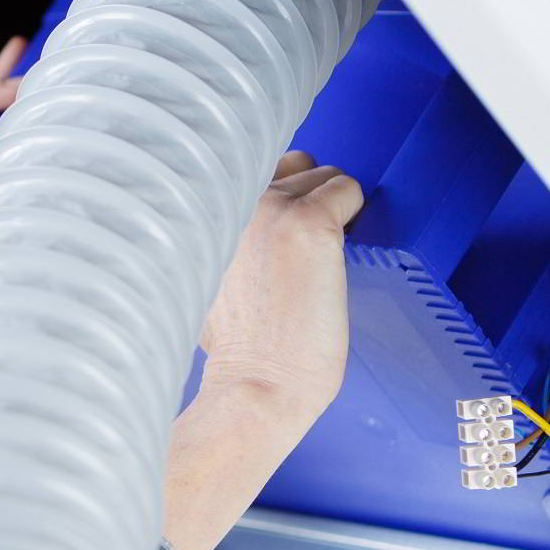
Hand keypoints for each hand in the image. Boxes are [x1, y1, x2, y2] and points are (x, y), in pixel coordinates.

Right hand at [197, 149, 364, 421]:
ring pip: (321, 174)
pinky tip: (334, 256)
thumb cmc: (236, 348)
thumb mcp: (208, 278)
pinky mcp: (309, 223)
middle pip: (289, 164)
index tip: (282, 231)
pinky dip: (352, 215)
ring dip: (330, 207)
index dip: (277, 197)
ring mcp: (269, 207)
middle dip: (304, 199)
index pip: (250, 166)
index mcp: (197, 211)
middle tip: (300, 251)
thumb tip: (258, 217)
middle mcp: (229, 198)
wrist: (256, 384)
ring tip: (316, 258)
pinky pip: (347, 189)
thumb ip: (227, 235)